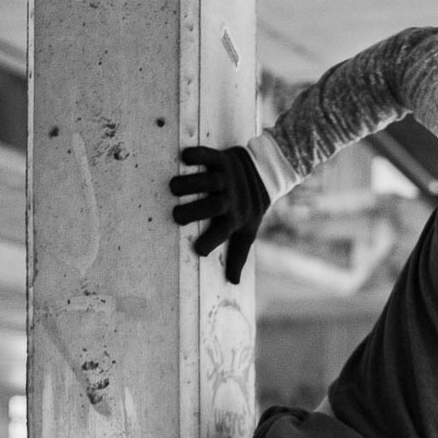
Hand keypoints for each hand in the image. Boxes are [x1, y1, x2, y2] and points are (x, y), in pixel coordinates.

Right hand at [170, 145, 269, 283]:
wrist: (266, 173)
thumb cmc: (250, 207)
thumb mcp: (248, 231)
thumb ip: (239, 254)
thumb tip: (233, 283)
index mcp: (237, 217)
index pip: (223, 232)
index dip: (211, 242)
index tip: (197, 250)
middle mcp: (232, 198)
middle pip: (214, 205)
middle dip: (194, 211)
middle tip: (175, 215)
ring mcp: (228, 177)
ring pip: (210, 180)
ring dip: (190, 183)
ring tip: (172, 187)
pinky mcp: (224, 158)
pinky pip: (210, 155)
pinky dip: (197, 154)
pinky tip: (184, 157)